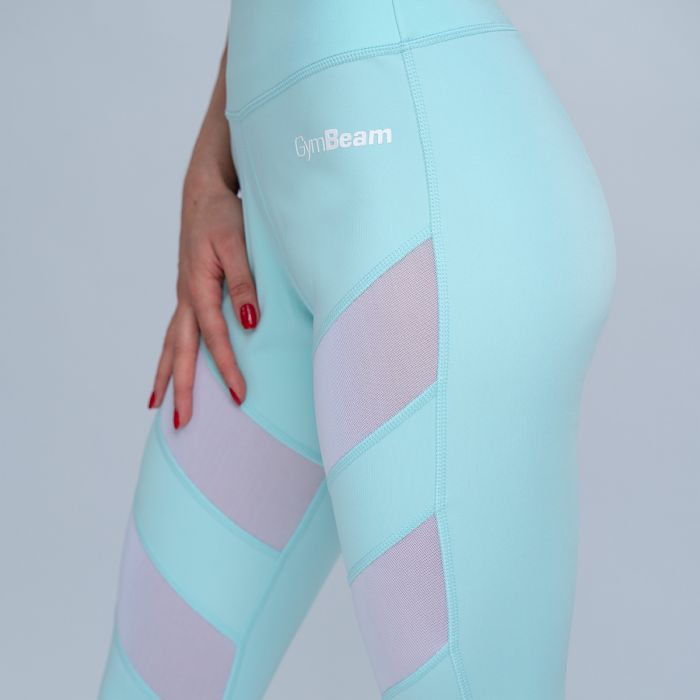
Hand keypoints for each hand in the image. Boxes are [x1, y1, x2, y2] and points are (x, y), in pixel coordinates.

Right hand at [148, 182, 258, 428]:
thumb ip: (244, 283)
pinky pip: (177, 333)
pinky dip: (171, 356)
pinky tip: (170, 368)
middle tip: (181, 425)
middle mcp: (186, 297)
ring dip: (168, 377)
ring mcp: (184, 297)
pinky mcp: (188, 294)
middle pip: (181, 352)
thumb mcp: (237, 245)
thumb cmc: (223, 216)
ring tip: (159, 408)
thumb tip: (250, 323)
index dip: (227, 369)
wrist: (204, 194)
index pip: (214, 338)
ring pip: (172, 345)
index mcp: (198, 287)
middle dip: (182, 389)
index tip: (240, 397)